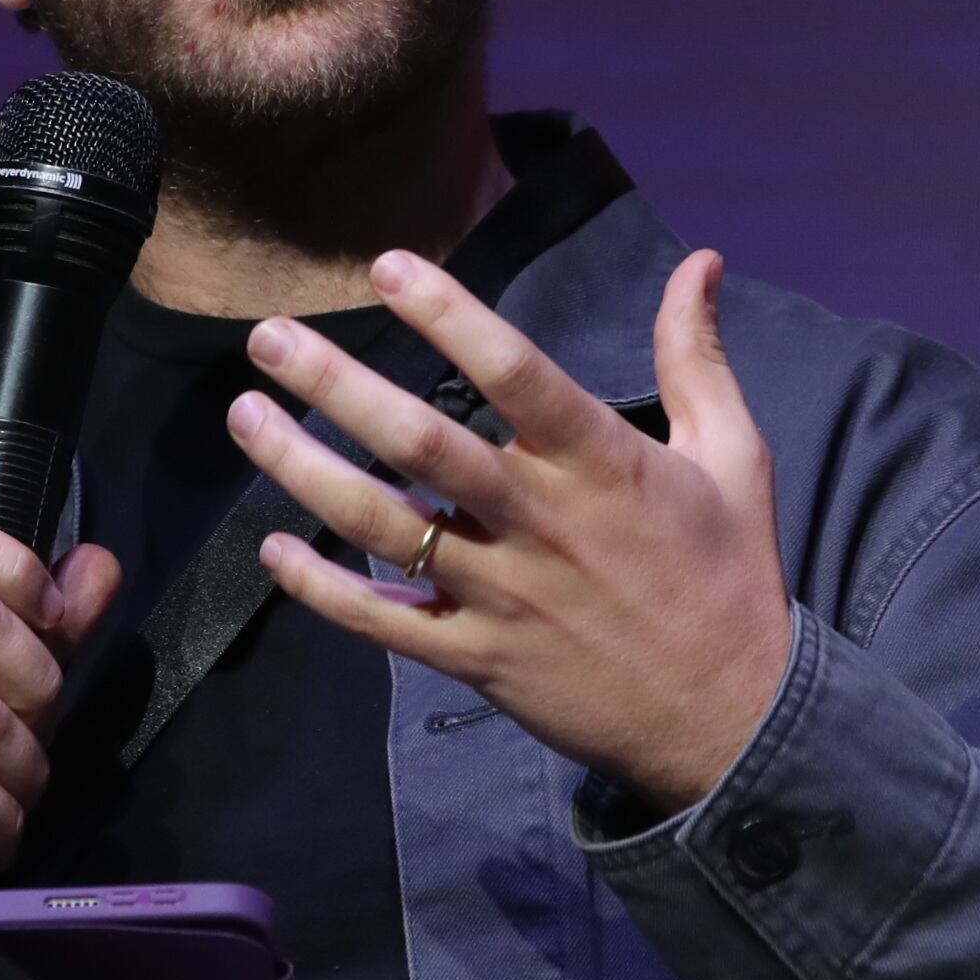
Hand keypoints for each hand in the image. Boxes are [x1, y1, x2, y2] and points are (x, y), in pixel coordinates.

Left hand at [226, 247, 789, 813]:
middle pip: (421, 442)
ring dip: (304, 469)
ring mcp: (502, 596)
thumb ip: (696, 356)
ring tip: (246, 416)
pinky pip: (384, 622)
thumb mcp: (733, 456)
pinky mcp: (477, 659)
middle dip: (336, 384)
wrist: (733, 720)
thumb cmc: (728, 576)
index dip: (448, 315)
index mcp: (601, 463)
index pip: (514, 372)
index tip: (385, 266)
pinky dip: (322, 589)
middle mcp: (540, 523)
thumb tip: (698, 259)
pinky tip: (272, 549)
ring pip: (384, 527)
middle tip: (269, 337)